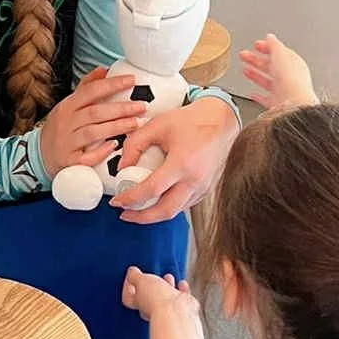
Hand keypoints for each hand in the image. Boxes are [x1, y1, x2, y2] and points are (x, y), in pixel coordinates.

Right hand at [39, 69, 150, 176]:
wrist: (39, 156)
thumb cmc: (60, 128)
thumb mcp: (68, 105)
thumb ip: (85, 88)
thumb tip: (103, 70)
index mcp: (67, 106)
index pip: (90, 90)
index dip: (112, 84)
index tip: (132, 80)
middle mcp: (66, 123)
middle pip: (95, 112)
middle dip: (121, 108)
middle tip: (142, 106)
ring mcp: (66, 142)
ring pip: (93, 133)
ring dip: (116, 127)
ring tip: (137, 123)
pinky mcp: (69, 161)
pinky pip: (87, 156)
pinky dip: (101, 151)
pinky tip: (115, 146)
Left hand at [112, 95, 238, 223]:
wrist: (220, 120)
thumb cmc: (190, 121)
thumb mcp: (156, 125)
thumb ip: (134, 146)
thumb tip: (122, 168)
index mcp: (182, 163)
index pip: (151, 190)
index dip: (131, 198)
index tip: (117, 201)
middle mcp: (195, 179)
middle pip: (165, 211)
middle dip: (141, 217)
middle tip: (125, 213)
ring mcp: (203, 187)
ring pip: (175, 211)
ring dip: (154, 214)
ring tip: (137, 208)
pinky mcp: (207, 189)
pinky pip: (185, 205)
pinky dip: (168, 206)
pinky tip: (156, 200)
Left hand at [121, 267, 196, 322]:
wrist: (176, 312)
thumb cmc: (156, 299)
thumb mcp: (141, 281)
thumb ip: (134, 276)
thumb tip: (131, 271)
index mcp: (139, 303)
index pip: (128, 298)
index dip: (127, 287)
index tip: (132, 277)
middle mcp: (152, 309)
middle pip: (149, 297)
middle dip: (152, 285)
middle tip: (153, 276)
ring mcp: (167, 310)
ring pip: (166, 297)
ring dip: (167, 285)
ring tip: (168, 276)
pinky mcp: (182, 309)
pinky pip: (181, 299)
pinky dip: (182, 290)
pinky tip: (181, 284)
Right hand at [236, 34, 316, 113]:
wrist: (293, 104)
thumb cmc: (291, 80)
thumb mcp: (280, 55)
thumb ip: (274, 45)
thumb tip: (270, 37)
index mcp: (293, 63)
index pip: (279, 52)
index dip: (267, 47)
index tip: (256, 44)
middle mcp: (289, 77)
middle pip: (271, 66)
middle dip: (256, 59)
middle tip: (244, 55)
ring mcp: (283, 90)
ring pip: (267, 80)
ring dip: (255, 74)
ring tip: (245, 69)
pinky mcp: (277, 104)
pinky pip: (266, 98)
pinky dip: (258, 96)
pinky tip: (252, 93)